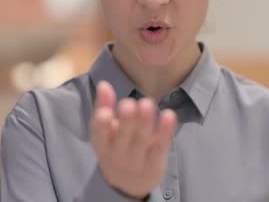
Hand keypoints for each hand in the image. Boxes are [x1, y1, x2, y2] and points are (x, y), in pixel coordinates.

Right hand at [89, 81, 176, 199]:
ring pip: (142, 140)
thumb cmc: (115, 148)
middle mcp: (118, 154)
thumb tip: (104, 84)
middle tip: (130, 103)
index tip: (105, 113)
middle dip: (127, 120)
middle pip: (123, 137)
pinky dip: (165, 131)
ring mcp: (137, 161)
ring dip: (145, 122)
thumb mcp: (104, 132)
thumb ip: (103, 106)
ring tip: (147, 102)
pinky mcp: (155, 164)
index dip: (101, 125)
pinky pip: (161, 147)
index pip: (99, 135)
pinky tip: (169, 114)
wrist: (127, 185)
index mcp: (102, 144)